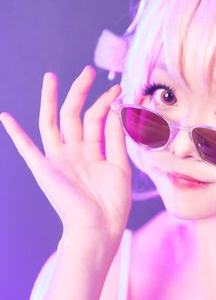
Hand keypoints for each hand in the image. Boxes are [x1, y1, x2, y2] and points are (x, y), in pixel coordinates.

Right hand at [0, 66, 131, 246]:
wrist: (99, 229)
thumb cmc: (113, 205)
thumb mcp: (120, 167)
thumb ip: (116, 140)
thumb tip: (115, 111)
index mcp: (93, 153)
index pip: (96, 120)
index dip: (105, 103)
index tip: (118, 88)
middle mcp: (74, 153)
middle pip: (74, 114)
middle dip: (80, 92)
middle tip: (88, 70)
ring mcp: (58, 159)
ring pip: (52, 123)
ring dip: (51, 100)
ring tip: (51, 77)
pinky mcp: (45, 170)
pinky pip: (27, 149)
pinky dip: (15, 133)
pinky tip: (5, 117)